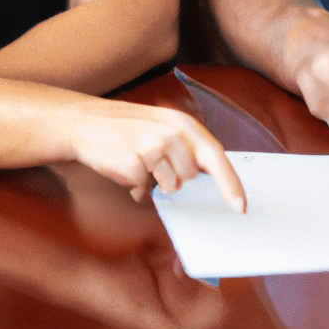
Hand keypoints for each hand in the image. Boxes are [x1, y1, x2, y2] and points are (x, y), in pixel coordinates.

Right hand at [68, 101, 245, 209]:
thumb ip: (186, 149)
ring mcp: (154, 147)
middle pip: (190, 177)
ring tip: (138, 162)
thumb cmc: (130, 129)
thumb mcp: (164, 127)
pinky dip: (134, 186)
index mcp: (186, 124)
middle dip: (174, 178)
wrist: (88, 123)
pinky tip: (124, 168)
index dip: (230, 183)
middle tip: (154, 162)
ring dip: (153, 183)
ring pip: (169, 186)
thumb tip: (204, 181)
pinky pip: (144, 190)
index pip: (217, 156)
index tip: (240, 206)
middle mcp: (174, 133)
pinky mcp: (135, 163)